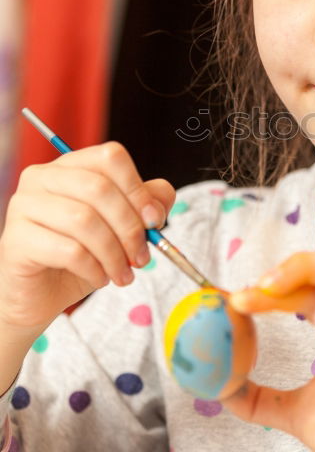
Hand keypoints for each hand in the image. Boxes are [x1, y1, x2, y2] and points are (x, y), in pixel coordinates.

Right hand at [0, 142, 174, 333]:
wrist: (40, 294)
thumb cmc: (79, 256)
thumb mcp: (119, 229)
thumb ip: (144, 207)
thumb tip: (159, 203)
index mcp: (70, 166)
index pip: (110, 157)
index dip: (138, 189)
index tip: (154, 221)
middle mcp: (42, 177)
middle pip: (99, 188)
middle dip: (130, 228)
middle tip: (142, 258)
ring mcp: (24, 205)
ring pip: (84, 220)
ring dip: (114, 254)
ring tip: (122, 274)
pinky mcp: (17, 239)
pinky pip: (68, 250)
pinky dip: (94, 268)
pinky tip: (99, 278)